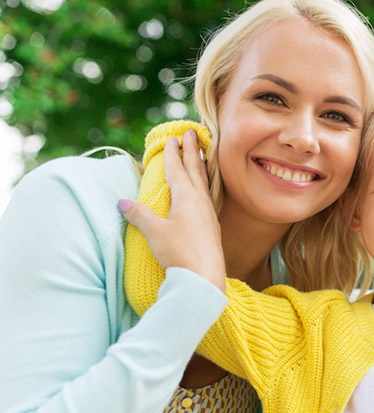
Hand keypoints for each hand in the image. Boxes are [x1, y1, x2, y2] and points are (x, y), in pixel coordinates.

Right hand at [119, 130, 225, 292]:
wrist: (203, 280)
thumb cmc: (179, 253)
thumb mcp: (155, 232)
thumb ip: (139, 214)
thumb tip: (122, 201)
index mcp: (187, 198)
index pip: (178, 169)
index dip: (174, 153)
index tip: (173, 137)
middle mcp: (201, 202)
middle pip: (196, 170)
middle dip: (192, 151)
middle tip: (193, 132)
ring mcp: (209, 215)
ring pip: (205, 183)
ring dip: (201, 167)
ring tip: (202, 155)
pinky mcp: (212, 228)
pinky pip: (208, 198)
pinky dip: (205, 186)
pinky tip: (205, 192)